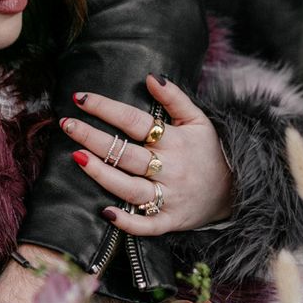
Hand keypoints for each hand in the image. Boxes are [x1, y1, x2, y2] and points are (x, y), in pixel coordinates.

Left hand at [62, 75, 232, 234]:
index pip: (134, 121)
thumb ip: (175, 99)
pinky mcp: (170, 220)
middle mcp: (170, 168)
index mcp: (175, 141)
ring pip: (129, 187)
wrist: (236, 191)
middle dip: (93, 138)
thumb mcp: (199, 121)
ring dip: (101, 174)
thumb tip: (151, 77)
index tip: (80, 98)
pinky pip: (146, 225)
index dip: (106, 108)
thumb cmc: (208, 152)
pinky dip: (127, 221)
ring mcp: (169, 196)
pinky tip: (105, 211)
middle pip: (125, 153)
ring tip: (76, 157)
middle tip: (66, 125)